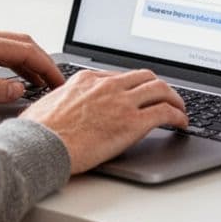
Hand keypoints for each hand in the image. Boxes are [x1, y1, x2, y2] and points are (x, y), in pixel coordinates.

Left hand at [0, 28, 62, 109]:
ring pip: (10, 45)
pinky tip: (14, 77)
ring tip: (40, 83)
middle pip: (21, 43)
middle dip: (43, 62)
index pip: (24, 50)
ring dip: (28, 62)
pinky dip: (13, 61)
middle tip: (56, 82)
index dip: (47, 66)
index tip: (59, 81)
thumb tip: (18, 89)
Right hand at [19, 68, 186, 174]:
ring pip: (161, 89)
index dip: (135, 86)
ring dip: (175, 98)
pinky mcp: (133, 123)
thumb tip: (60, 107)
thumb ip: (64, 101)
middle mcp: (108, 86)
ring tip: (180, 109)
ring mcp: (122, 102)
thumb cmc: (38, 131)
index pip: (120, 76)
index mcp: (87, 79)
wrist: (40, 145)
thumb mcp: (48, 104)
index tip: (139, 94)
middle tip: (166, 97)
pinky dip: (178, 115)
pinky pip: (165, 112)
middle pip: (145, 77)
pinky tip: (181, 123)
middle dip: (159, 86)